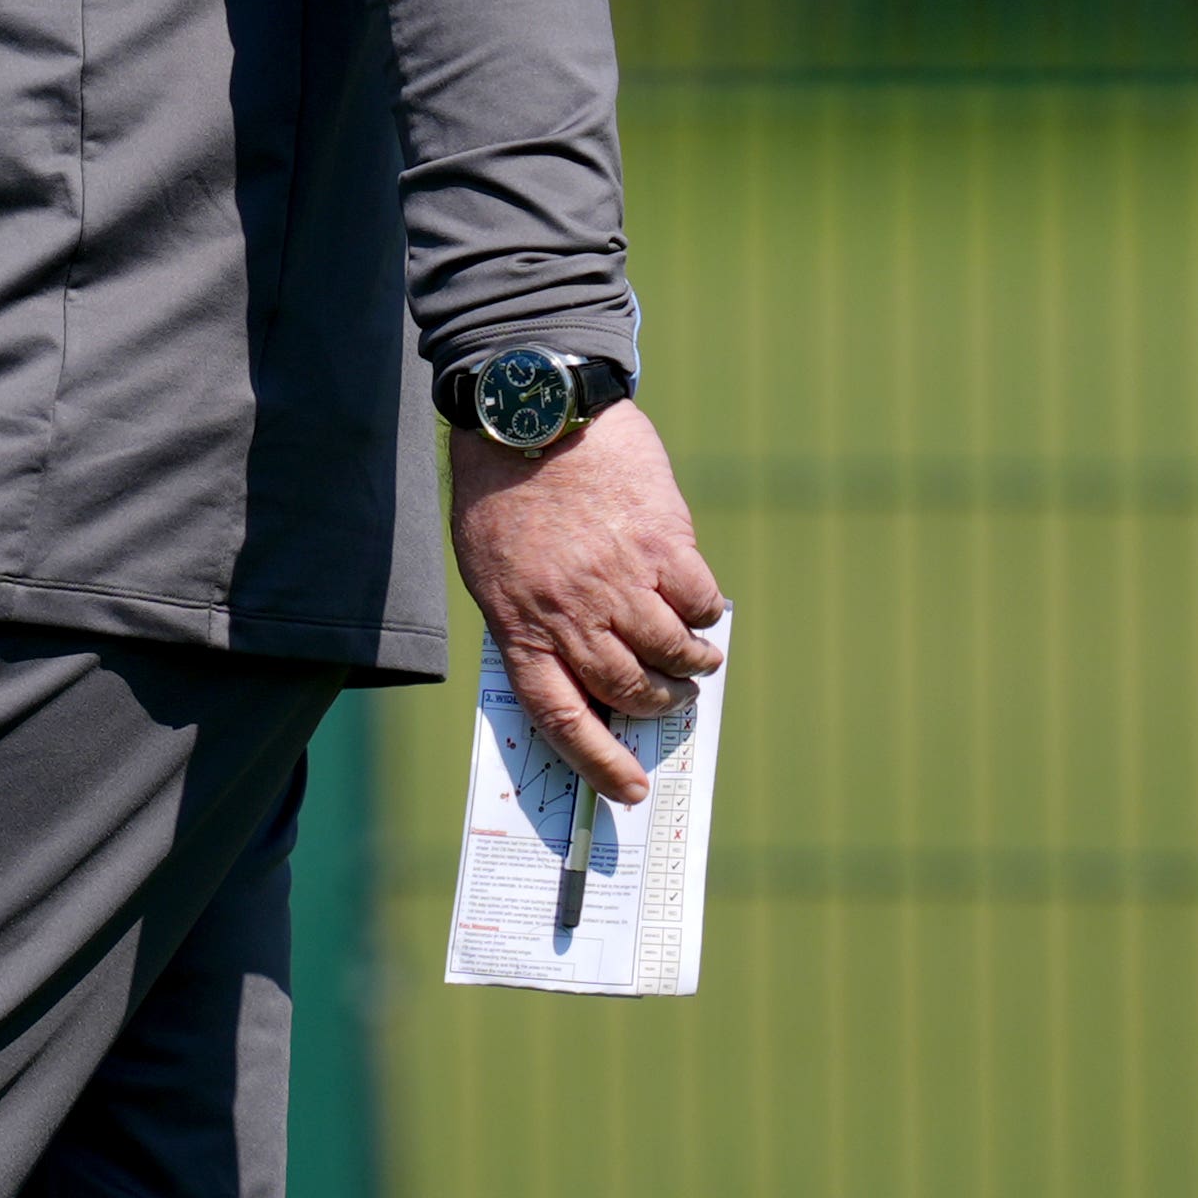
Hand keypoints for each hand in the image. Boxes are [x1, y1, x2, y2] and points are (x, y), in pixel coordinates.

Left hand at [446, 399, 725, 803]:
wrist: (532, 406)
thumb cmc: (501, 487)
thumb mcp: (492, 567)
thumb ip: (531, 617)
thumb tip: (580, 666)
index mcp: (520, 626)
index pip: (562, 718)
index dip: (599, 764)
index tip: (630, 791)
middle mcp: (571, 613)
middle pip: (628, 690)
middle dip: (658, 706)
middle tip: (674, 701)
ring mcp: (620, 579)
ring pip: (673, 653)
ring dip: (692, 665)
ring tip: (698, 659)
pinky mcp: (663, 541)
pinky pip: (700, 600)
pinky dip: (705, 612)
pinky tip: (701, 606)